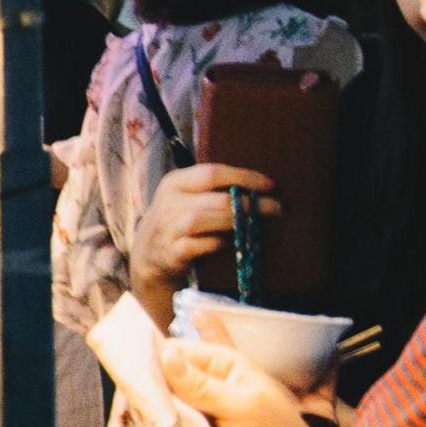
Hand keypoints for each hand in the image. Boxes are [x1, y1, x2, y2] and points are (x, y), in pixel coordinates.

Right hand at [136, 164, 273, 294]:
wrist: (148, 253)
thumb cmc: (179, 220)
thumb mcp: (186, 197)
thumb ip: (212, 189)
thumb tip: (259, 186)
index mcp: (175, 182)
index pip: (212, 173)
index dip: (243, 177)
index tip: (270, 185)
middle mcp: (169, 203)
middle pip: (214, 199)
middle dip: (248, 203)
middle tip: (277, 208)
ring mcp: (167, 229)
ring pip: (202, 221)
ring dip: (235, 222)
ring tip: (258, 224)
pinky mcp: (171, 253)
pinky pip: (195, 246)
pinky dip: (214, 244)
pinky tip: (229, 243)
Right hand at [150, 338, 329, 426]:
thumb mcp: (243, 405)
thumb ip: (199, 384)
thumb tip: (164, 354)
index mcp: (218, 369)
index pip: (172, 353)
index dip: (152, 362)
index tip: (139, 374)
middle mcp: (199, 393)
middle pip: (155, 389)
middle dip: (168, 409)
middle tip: (189, 422)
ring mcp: (190, 425)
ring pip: (156, 422)